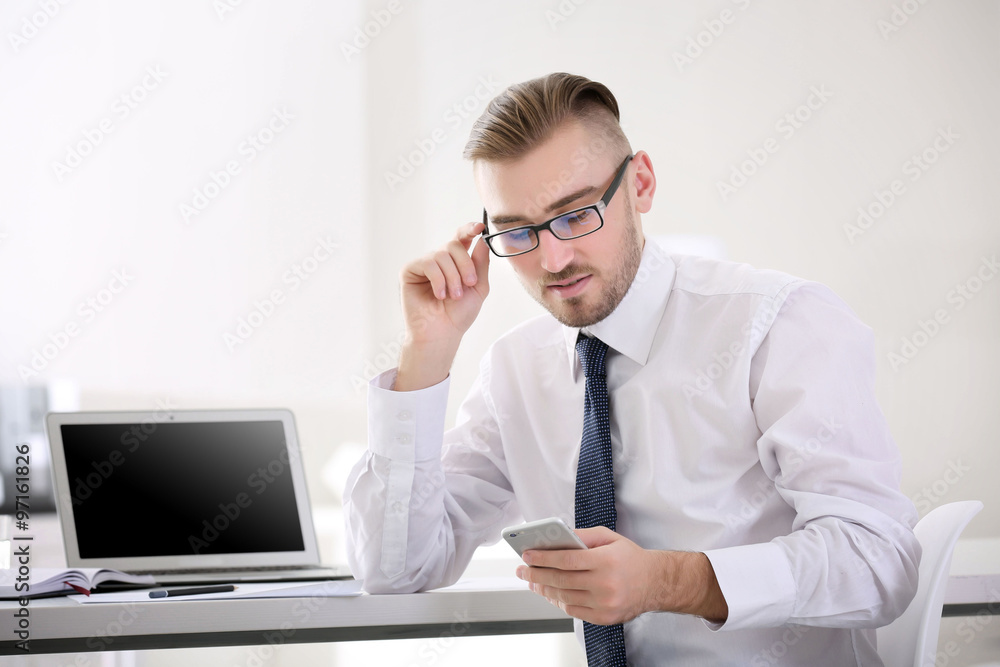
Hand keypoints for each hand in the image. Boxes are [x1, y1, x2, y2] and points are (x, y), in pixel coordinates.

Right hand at [395, 221, 490, 390]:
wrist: (442, 332)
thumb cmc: (459, 314)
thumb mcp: (479, 288)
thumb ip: (481, 263)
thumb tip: (481, 240)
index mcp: (456, 262)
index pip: (461, 238)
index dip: (469, 229)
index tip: (479, 228)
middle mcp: (439, 260)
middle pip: (454, 245)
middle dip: (465, 265)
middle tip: (469, 284)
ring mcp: (424, 264)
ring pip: (441, 255)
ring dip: (452, 277)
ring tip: (453, 295)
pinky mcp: (410, 271)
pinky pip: (428, 263)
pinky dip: (438, 280)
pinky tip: (439, 294)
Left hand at [515, 527, 727, 625]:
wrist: (656, 583)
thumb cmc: (631, 558)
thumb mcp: (610, 537)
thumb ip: (584, 535)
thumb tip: (558, 536)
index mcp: (605, 561)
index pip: (566, 559)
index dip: (543, 557)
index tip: (527, 555)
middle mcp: (605, 584)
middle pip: (560, 580)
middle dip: (536, 574)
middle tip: (522, 570)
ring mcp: (605, 603)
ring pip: (564, 597)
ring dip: (544, 589)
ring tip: (533, 582)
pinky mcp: (605, 617)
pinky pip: (574, 610)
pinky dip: (559, 602)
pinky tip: (551, 593)